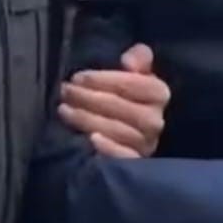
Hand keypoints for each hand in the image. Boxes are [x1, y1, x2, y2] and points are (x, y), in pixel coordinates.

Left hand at [58, 43, 170, 158]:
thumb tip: (129, 61)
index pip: (130, 83)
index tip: (77, 77)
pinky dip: (107, 148)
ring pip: (115, 129)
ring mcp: (146, 144)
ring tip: (64, 110)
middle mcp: (156, 120)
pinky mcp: (135, 164)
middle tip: (65, 92)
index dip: (101, 79)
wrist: (127, 131)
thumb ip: (138, 58)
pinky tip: (89, 139)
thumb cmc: (126, 96)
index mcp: (158, 93)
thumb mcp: (134, 73)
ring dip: (86, 119)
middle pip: (119, 106)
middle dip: (88, 97)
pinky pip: (123, 157)